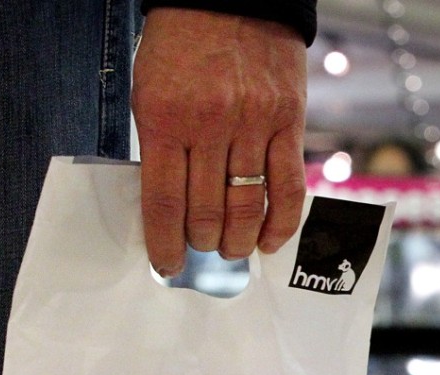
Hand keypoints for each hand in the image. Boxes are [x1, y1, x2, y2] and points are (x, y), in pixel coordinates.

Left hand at [132, 9, 307, 275]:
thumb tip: (171, 206)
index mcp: (165, 118)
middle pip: (207, 210)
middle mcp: (210, 125)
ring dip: (238, 239)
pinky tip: (268, 240)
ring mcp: (253, 123)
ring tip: (232, 250)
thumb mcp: (151, 90)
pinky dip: (280, 221)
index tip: (165, 265)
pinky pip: (288, 184)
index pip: (164, 201)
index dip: (165, 243)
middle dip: (202, 242)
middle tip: (201, 250)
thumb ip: (161, 146)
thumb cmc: (182, 44)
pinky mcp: (287, 120)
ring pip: (247, 203)